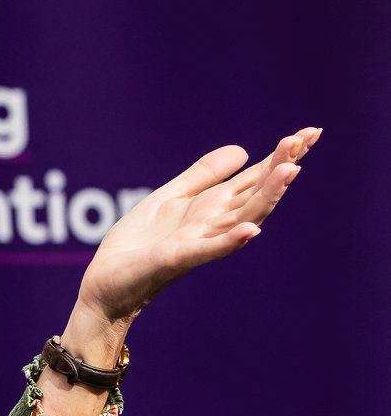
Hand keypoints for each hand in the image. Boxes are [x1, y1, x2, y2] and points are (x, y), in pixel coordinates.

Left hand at [75, 126, 317, 326]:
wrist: (106, 282)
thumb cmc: (138, 244)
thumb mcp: (169, 199)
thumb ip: (202, 176)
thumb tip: (242, 150)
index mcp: (211, 207)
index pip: (254, 178)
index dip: (280, 156)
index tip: (309, 132)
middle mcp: (213, 224)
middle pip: (256, 194)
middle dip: (281, 167)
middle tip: (306, 140)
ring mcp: (199, 242)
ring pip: (242, 217)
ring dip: (267, 196)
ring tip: (289, 170)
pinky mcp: (177, 259)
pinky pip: (209, 250)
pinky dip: (230, 240)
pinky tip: (250, 230)